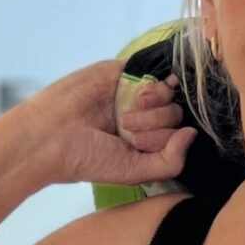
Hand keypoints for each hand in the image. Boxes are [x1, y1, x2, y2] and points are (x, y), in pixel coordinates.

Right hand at [4, 58, 197, 191]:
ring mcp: (132, 93)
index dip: (166, 139)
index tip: (139, 146)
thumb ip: (171, 160)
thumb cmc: (88, 158)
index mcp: (142, 142)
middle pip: (175, 114)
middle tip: (128, 130)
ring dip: (154, 107)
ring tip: (126, 116)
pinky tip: (134, 98)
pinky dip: (152, 87)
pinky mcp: (122, 72)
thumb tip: (192, 133)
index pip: (175, 135)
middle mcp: (140, 117)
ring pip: (169, 94)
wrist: (52, 136)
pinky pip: (154, 72)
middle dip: (157, 124)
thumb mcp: (135, 172)